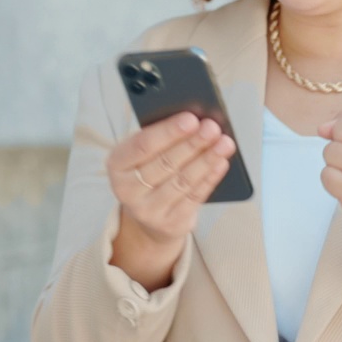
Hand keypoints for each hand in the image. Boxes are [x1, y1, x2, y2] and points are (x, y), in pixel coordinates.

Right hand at [106, 112, 234, 288]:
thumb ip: (162, 138)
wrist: (149, 215)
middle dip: (193, 144)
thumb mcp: (145, 154)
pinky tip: (221, 163)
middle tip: (213, 128)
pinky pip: (194, 197)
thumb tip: (196, 121)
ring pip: (182, 181)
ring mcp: (147, 210)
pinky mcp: (169, 223)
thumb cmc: (150, 170)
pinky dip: (210, 178)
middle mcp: (127, 190)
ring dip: (206, 160)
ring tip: (224, 143)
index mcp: (117, 164)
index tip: (191, 118)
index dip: (168, 132)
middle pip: (165, 163)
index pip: (142, 145)